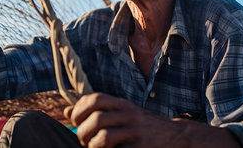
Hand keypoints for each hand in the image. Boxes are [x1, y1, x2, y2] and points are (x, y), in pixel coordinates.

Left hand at [64, 93, 185, 147]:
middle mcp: (128, 113)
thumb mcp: (122, 112)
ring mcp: (135, 130)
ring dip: (92, 145)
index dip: (79, 110)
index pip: (94, 99)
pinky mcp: (140, 146)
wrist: (175, 135)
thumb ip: (96, 111)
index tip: (76, 121)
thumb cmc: (142, 125)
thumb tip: (67, 112)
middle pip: (96, 118)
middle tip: (83, 140)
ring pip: (103, 136)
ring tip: (93, 147)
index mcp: (122, 103)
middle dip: (82, 132)